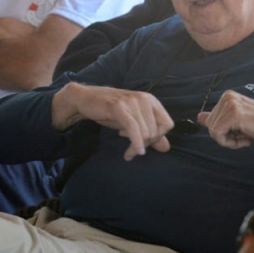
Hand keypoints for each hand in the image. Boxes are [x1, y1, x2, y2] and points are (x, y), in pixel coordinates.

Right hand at [57, 84, 174, 159]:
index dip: (159, 138)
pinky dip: (135, 143)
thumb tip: (167, 148)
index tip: (146, 144)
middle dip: (145, 145)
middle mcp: (144, 99)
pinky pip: (133, 128)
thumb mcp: (134, 122)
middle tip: (132, 149)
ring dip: (136, 146)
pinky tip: (131, 153)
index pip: (168, 124)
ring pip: (145, 133)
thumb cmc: (111, 112)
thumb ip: (151, 134)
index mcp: (151, 100)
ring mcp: (132, 101)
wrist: (86, 99)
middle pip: (156, 131)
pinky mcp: (119, 107)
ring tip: (128, 151)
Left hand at [198, 90, 253, 148]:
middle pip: (210, 126)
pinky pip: (218, 135)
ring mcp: (231, 104)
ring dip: (231, 141)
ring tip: (248, 135)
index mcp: (228, 96)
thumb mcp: (238, 122)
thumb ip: (219, 118)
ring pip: (213, 132)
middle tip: (246, 134)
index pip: (211, 120)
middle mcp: (228, 96)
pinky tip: (247, 138)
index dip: (225, 132)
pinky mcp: (234, 114)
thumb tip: (200, 117)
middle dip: (227, 137)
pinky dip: (231, 143)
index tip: (242, 130)